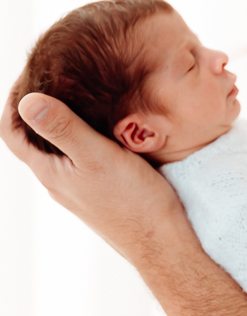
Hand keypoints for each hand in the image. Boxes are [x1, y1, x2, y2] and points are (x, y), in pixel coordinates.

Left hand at [1, 86, 185, 260]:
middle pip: (33, 138)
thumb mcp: (96, 156)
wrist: (163, 242)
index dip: (12, 101)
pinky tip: (107, 123)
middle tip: (57, 73)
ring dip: (62, 119)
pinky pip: (82, 156)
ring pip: (59, 147)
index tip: (31, 73)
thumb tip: (26, 101)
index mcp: (50, 171)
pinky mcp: (101, 190)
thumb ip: (63, 128)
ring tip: (82, 90)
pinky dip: (84, 133)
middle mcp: (59, 180)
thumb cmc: (133, 201)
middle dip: (38, 105)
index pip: (11, 132)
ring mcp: (79, 187)